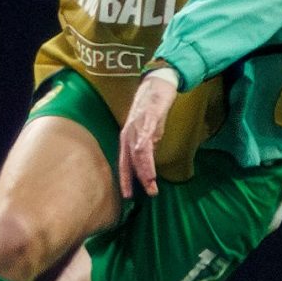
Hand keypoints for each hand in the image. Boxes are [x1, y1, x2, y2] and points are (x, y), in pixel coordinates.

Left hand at [118, 67, 178, 198]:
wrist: (158, 84)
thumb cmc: (152, 108)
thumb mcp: (150, 131)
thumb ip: (148, 144)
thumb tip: (150, 158)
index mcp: (127, 138)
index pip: (124, 163)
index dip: (125, 179)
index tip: (128, 196)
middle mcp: (128, 133)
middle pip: (128, 160)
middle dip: (134, 179)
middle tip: (140, 196)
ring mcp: (137, 125)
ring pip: (137, 152)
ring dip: (144, 169)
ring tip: (151, 184)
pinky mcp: (148, 116)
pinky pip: (145, 135)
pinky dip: (145, 148)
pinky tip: (148, 159)